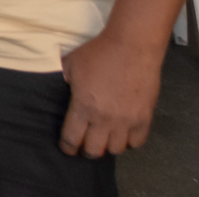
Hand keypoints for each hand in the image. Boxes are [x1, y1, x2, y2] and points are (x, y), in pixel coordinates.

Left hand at [59, 31, 163, 157]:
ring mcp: (126, 121)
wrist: (132, 46)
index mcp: (83, 106)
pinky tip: (123, 133)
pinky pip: (137, 143)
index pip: (72, 139)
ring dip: (108, 145)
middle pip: (93, 151)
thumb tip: (54, 87)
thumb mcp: (71, 64)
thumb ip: (61, 80)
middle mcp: (105, 119)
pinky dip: (129, 141)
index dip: (67, 146)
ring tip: (104, 137)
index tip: (67, 147)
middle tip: (85, 143)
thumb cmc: (99, 53)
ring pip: (115, 150)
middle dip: (86, 150)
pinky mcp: (144, 118)